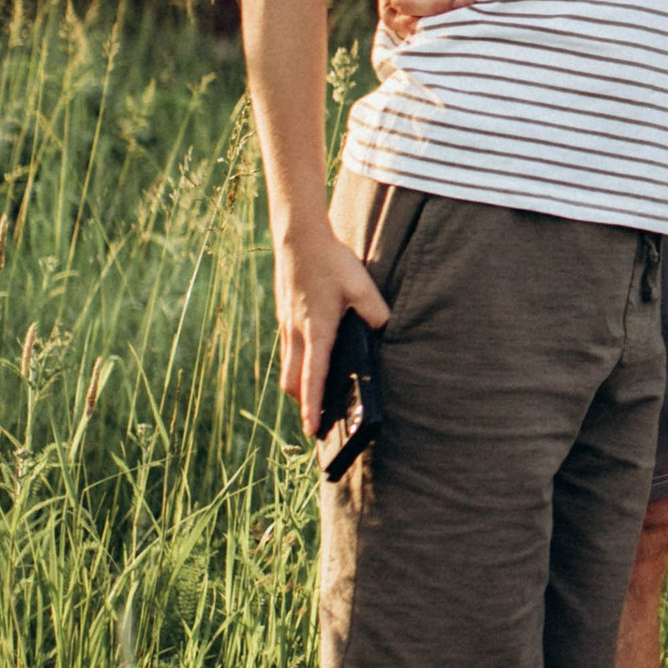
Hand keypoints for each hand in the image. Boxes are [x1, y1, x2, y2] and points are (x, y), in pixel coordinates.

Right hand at [275, 229, 391, 436]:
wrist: (299, 236)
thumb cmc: (331, 261)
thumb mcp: (362, 285)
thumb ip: (375, 312)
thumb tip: (383, 331)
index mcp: (316, 330)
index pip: (312, 379)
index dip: (312, 408)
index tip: (312, 431)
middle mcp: (296, 332)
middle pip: (291, 381)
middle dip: (301, 402)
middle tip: (315, 417)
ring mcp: (286, 323)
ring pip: (286, 365)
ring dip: (298, 382)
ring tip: (314, 392)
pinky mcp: (284, 313)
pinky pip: (286, 347)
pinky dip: (296, 360)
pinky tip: (311, 353)